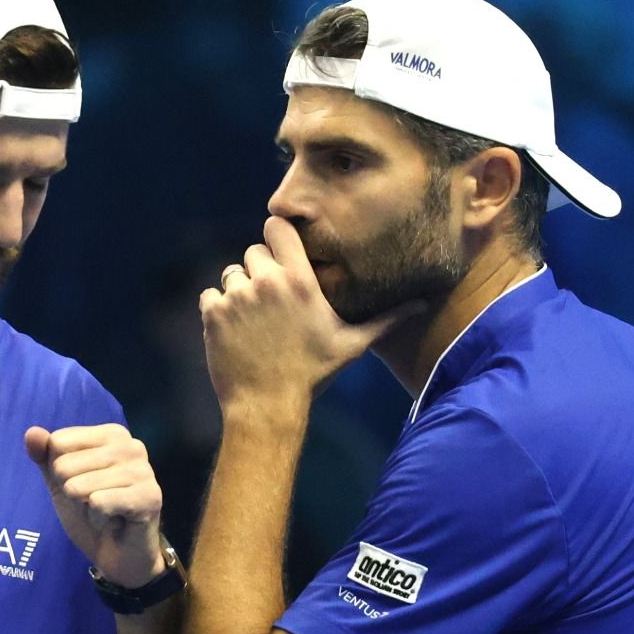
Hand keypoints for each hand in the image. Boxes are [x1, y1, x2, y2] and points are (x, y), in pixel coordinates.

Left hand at [24, 424, 163, 588]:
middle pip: (65, 465)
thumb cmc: (91, 513)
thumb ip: (45, 456)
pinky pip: (99, 503)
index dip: (59, 471)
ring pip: (80, 486)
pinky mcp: (150, 496)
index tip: (82, 484)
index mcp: (112, 434)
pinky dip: (97, 518)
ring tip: (103, 511)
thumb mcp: (60, 482)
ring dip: (84, 507)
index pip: (58, 442)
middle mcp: (132, 446)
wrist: (118, 555)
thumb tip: (32, 433)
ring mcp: (144, 470)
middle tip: (93, 502)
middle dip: (70, 491)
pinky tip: (114, 520)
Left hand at [200, 216, 419, 415]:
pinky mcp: (214, 313)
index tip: (282, 253)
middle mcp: (267, 283)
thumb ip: (386, 319)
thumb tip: (423, 304)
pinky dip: (218, 309)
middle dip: (260, 270)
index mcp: (300, 282)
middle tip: (271, 300)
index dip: (277, 237)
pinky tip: (235, 331)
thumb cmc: (312, 374)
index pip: (277, 227)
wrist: (267, 406)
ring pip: (231, 275)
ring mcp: (237, 297)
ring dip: (239, 291)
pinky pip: (210, 296)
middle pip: (254, 252)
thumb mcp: (353, 344)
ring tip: (254, 320)